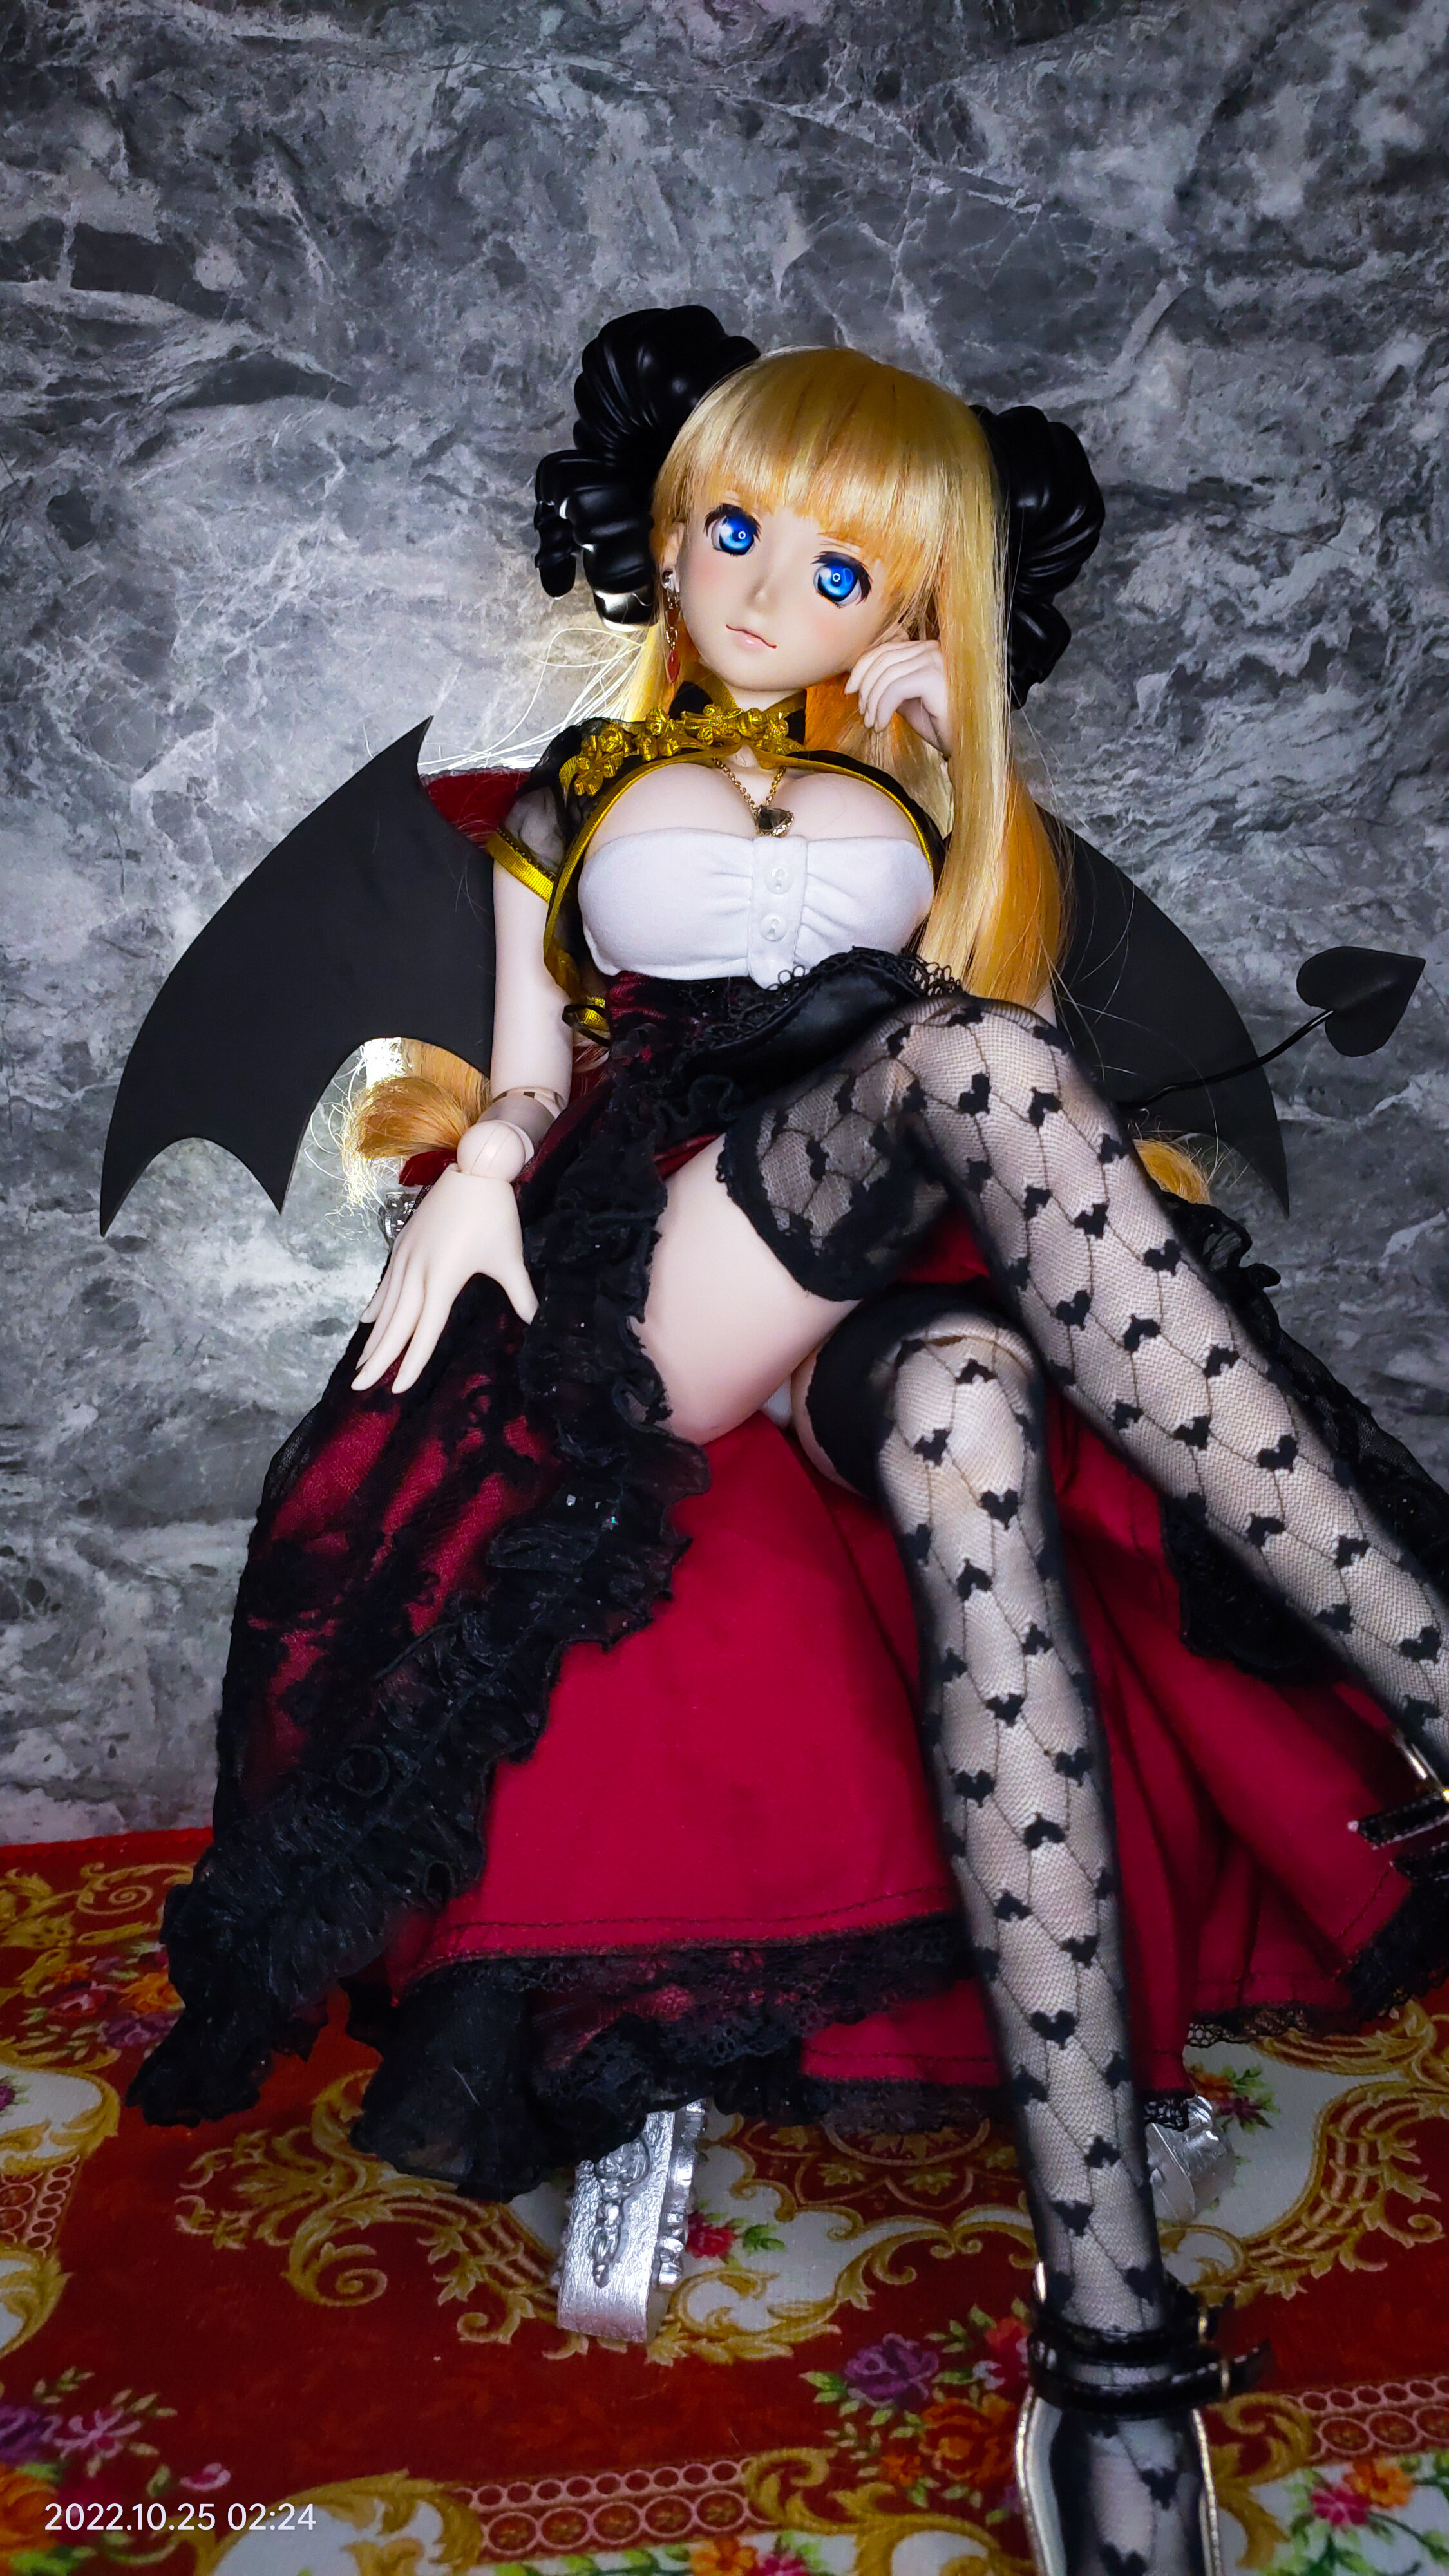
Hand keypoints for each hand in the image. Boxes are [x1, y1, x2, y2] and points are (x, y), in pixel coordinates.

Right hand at [353, 1166, 537, 1395]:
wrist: (475, 1168)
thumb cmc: (494, 1214)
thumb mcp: (509, 1257)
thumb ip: (520, 1293)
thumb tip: (535, 1321)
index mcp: (444, 1278)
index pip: (425, 1331)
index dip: (411, 1362)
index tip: (396, 1389)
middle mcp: (419, 1271)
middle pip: (395, 1324)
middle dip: (377, 1358)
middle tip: (358, 1387)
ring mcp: (406, 1257)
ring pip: (386, 1306)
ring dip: (373, 1337)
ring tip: (362, 1364)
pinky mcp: (403, 1244)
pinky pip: (385, 1283)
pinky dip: (376, 1304)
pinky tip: (367, 1322)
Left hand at [846, 628, 951, 754]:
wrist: (967, 744)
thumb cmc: (941, 725)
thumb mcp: (908, 702)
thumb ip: (889, 687)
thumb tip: (861, 683)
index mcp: (925, 651)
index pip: (885, 650)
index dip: (862, 668)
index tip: (850, 691)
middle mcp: (932, 649)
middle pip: (882, 659)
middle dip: (865, 687)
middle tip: (863, 714)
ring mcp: (935, 660)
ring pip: (886, 675)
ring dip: (872, 702)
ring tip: (873, 724)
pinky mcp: (935, 677)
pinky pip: (895, 688)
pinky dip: (882, 708)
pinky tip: (881, 726)